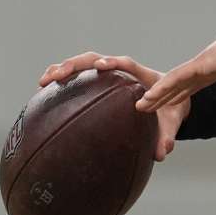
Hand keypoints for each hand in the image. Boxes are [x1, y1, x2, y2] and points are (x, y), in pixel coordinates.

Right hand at [37, 51, 188, 161]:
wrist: (170, 105)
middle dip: (76, 64)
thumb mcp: (172, 123)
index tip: (101, 66)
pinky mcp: (101, 82)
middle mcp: (122, 71)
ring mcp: (109, 75)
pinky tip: (45, 92)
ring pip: (84, 65)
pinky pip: (80, 78)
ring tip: (43, 82)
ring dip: (63, 69)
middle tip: (57, 76)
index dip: (114, 62)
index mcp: (142, 76)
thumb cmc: (170, 111)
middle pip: (96, 59)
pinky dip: (63, 81)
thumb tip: (161, 154)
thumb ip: (167, 136)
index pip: (126, 64)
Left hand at [134, 25, 215, 112]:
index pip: (192, 86)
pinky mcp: (202, 64)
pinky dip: (163, 88)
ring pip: (173, 81)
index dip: (178, 95)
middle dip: (162, 97)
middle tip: (145, 106)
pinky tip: (149, 97)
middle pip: (178, 85)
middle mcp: (205, 66)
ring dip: (157, 94)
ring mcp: (202, 64)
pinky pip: (177, 78)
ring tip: (141, 106)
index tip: (167, 104)